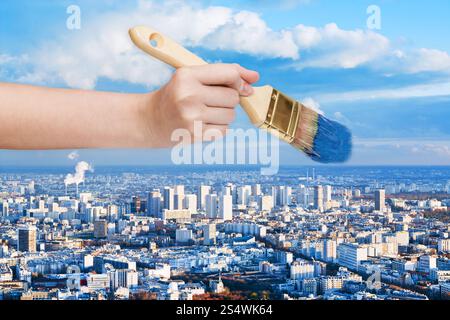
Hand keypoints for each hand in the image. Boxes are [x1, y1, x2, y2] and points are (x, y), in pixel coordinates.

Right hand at [144, 63, 259, 146]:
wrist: (150, 120)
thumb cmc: (176, 95)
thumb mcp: (192, 77)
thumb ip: (224, 74)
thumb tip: (255, 78)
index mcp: (187, 76)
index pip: (229, 74)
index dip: (239, 81)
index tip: (239, 86)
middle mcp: (189, 96)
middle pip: (233, 98)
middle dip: (229, 100)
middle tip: (211, 101)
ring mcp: (192, 118)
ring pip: (231, 116)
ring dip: (224, 115)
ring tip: (204, 113)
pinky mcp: (195, 135)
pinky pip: (224, 131)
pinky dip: (218, 128)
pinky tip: (203, 124)